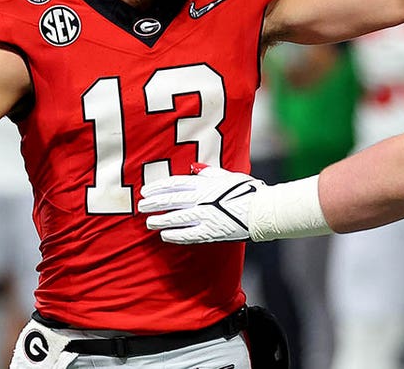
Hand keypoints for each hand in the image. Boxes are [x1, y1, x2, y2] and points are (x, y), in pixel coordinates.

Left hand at [138, 166, 264, 243]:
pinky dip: (175, 235)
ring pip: (176, 218)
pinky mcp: (210, 232)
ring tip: (149, 222)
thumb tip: (194, 168)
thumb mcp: (227, 176)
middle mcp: (201, 199)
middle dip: (154, 203)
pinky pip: (188, 234)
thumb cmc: (247, 191)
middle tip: (141, 206)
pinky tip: (164, 236)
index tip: (146, 191)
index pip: (175, 183)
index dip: (158, 187)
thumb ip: (209, 173)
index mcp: (205, 184)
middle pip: (171, 200)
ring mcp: (204, 216)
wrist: (262, 210)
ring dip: (160, 220)